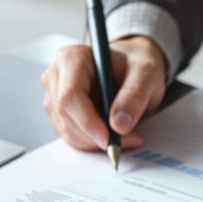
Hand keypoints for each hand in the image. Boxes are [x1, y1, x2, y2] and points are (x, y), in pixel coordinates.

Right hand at [42, 36, 166, 150]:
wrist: (132, 70)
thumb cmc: (135, 64)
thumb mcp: (146, 72)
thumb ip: (135, 95)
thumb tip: (119, 124)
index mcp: (72, 58)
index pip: (70, 95)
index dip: (88, 121)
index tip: (109, 138)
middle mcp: (57, 76)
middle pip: (66, 116)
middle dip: (96, 135)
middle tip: (129, 139)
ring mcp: (55, 96)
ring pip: (68, 131)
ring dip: (96, 142)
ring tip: (127, 135)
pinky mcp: (60, 114)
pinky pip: (71, 137)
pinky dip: (93, 143)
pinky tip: (112, 134)